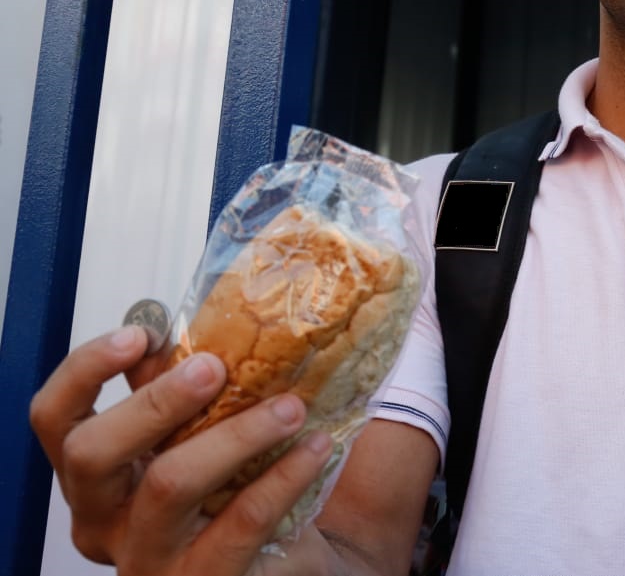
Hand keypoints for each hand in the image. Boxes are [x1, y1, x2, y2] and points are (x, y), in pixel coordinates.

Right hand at [29, 325, 335, 573]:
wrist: (296, 559)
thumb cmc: (243, 487)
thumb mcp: (207, 434)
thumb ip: (191, 391)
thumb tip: (200, 325)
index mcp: (98, 475)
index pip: (55, 419)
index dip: (85, 371)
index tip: (139, 334)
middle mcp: (105, 521)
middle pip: (93, 454)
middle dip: (153, 402)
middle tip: (214, 368)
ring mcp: (149, 560)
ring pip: (168, 485)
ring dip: (235, 435)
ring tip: (291, 406)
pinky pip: (240, 523)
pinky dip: (282, 477)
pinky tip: (315, 447)